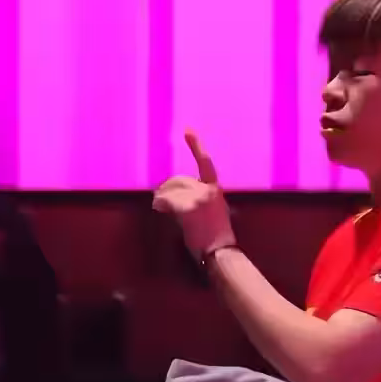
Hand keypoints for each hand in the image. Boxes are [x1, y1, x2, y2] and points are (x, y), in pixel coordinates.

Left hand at [153, 131, 235, 256]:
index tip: (187, 129)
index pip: (205, 162)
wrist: (221, 251)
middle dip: (167, 189)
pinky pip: (166, 201)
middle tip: (160, 201)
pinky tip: (160, 209)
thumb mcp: (216, 211)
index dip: (196, 145)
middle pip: (178, 180)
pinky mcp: (189, 208)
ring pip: (170, 190)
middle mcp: (207, 190)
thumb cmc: (216, 237)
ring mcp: (198, 198)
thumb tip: (176, 195)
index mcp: (215, 189)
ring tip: (162, 209)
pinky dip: (160, 204)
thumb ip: (201, 198)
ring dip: (162, 199)